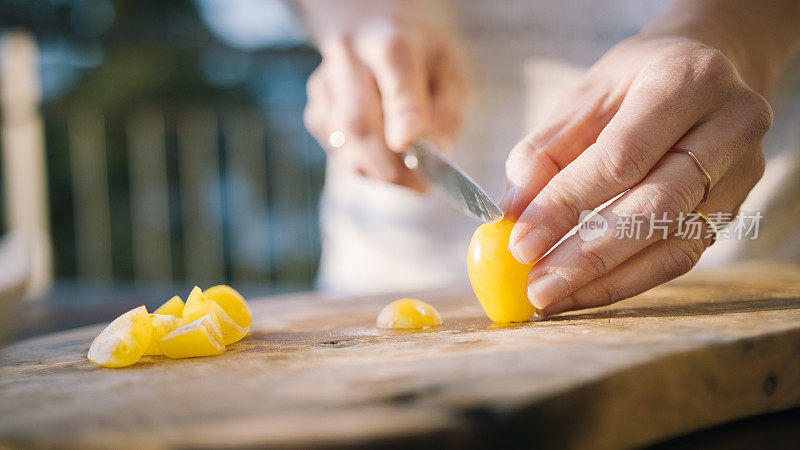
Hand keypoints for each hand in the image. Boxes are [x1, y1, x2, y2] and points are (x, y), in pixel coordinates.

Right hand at [302, 3, 469, 191]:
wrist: (369, 32)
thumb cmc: (418, 57)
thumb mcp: (449, 70)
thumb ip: (449, 109)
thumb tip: (437, 150)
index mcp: (391, 39)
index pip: (393, 67)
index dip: (401, 107)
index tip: (407, 143)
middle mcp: (349, 57)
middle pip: (359, 122)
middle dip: (391, 167)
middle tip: (421, 186)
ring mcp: (324, 85)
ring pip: (346, 146)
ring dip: (380, 171)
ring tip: (407, 170)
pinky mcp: (315, 112)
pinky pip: (340, 154)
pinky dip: (367, 166)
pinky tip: (383, 154)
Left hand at [500, 35, 772, 315]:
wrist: (705, 70)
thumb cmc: (633, 83)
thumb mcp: (583, 97)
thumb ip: (543, 152)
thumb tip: (513, 214)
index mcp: (686, 80)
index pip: (621, 158)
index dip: (567, 205)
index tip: (520, 243)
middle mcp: (730, 125)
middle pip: (656, 207)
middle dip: (588, 256)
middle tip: (536, 289)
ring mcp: (743, 171)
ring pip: (675, 244)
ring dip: (607, 281)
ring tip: (553, 299)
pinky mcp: (736, 207)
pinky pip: (680, 256)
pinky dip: (628, 280)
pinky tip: (584, 292)